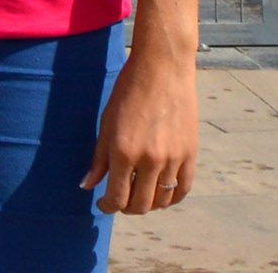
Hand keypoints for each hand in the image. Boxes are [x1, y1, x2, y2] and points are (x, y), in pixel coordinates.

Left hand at [83, 44, 198, 215]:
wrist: (162, 70)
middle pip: (140, 205)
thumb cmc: (128, 92)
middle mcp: (149, 160)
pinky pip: (183, 189)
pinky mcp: (191, 155)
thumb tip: (87, 186)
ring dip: (148, 204)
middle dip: (127, 208)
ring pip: (161, 200)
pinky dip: (171, 198)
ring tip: (138, 195)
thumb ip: (98, 158)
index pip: (116, 197)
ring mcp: (173, 159)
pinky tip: (160, 194)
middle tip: (120, 201)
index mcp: (123, 151)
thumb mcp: (106, 123)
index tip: (102, 204)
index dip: (107, 206)